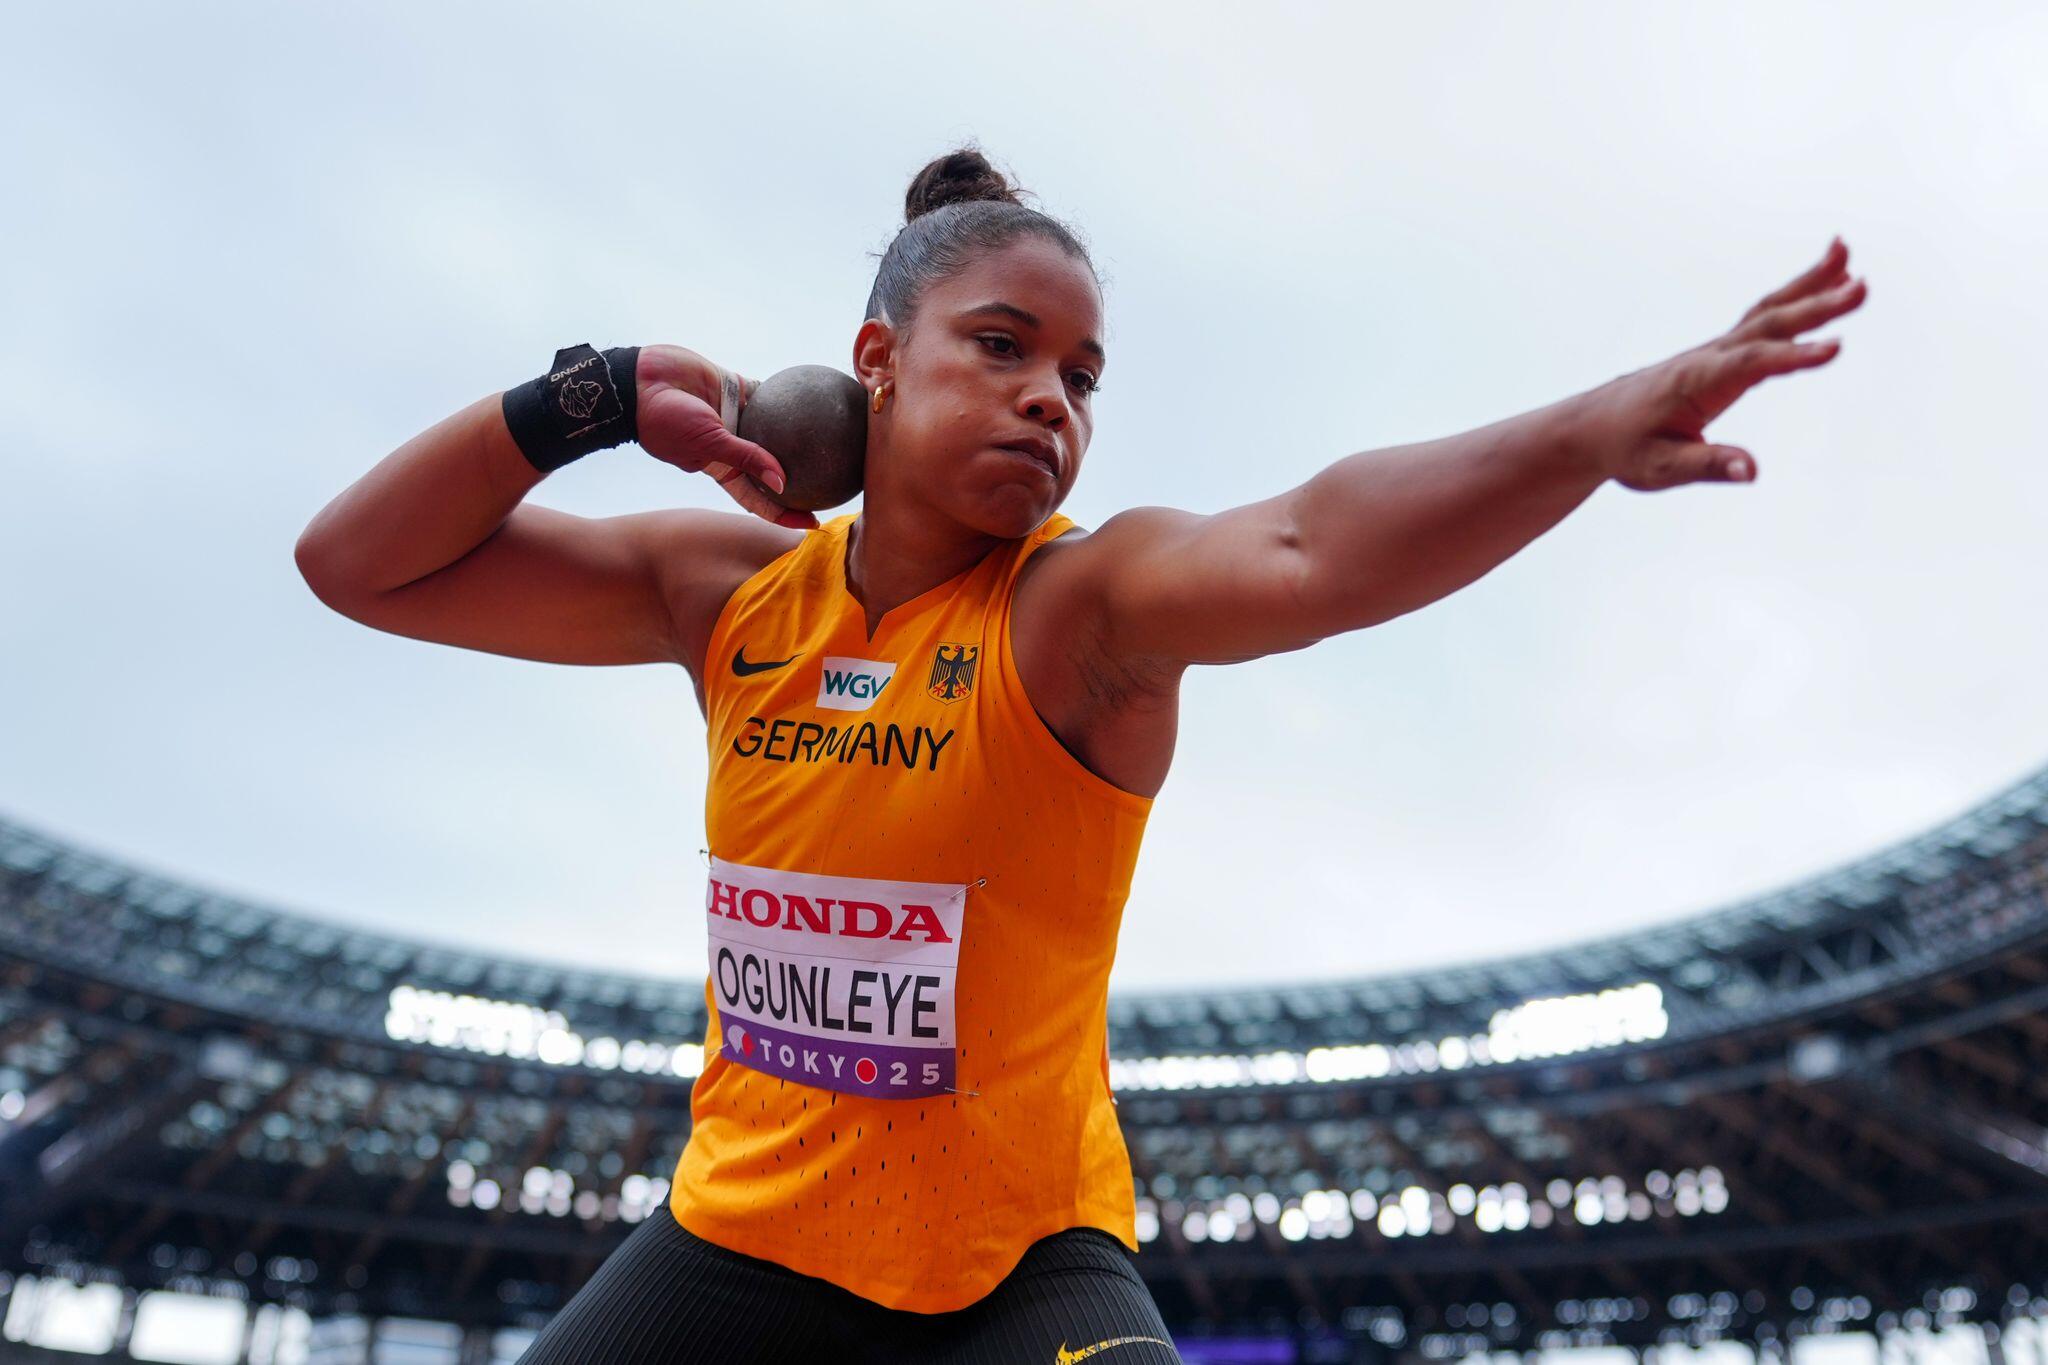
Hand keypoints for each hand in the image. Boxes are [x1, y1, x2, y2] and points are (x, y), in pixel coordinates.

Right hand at [634, 345, 818, 528]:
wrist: (640, 381)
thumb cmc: (666, 420)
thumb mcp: (708, 445)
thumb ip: (746, 459)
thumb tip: (783, 482)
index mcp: (722, 469)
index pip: (759, 500)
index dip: (784, 514)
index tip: (813, 524)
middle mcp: (731, 447)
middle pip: (772, 466)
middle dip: (801, 475)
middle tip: (835, 480)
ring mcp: (733, 418)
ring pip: (773, 429)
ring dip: (798, 432)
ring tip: (833, 435)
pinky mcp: (734, 388)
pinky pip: (766, 393)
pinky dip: (784, 393)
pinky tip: (812, 393)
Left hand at [1582, 238, 1866, 490]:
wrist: (1594, 428)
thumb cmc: (1627, 449)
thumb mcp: (1660, 469)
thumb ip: (1706, 467)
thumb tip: (1752, 472)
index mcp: (1697, 382)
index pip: (1750, 365)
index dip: (1792, 357)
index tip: (1836, 349)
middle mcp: (1710, 356)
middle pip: (1767, 325)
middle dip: (1816, 306)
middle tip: (1863, 287)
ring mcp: (1717, 349)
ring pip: (1767, 310)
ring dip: (1808, 283)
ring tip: (1846, 253)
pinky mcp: (1723, 352)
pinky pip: (1764, 317)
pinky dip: (1796, 294)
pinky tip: (1827, 277)